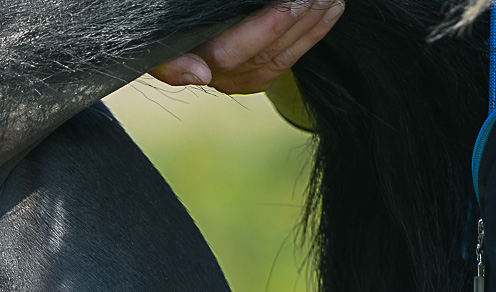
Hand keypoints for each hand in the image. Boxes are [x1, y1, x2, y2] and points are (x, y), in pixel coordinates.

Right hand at [151, 0, 343, 94]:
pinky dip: (310, 38)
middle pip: (261, 54)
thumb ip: (171, 62)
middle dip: (295, 21)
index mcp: (188, 61)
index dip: (265, 29)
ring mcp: (231, 78)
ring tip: (331, 0)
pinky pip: (283, 64)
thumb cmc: (167, 27)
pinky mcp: (247, 78)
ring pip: (277, 59)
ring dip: (310, 28)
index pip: (230, 51)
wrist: (171, 37)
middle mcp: (211, 76)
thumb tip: (201, 76)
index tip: (292, 2)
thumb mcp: (164, 46)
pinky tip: (328, 15)